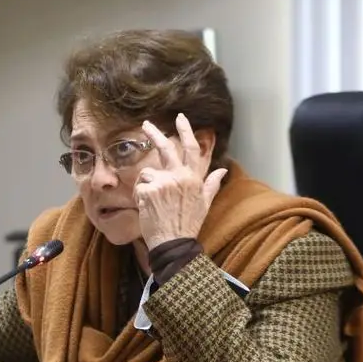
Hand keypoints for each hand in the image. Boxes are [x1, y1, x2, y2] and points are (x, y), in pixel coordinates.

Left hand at [134, 113, 227, 248]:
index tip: (180, 118)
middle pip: (166, 149)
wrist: (174, 243)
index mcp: (194, 178)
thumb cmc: (188, 225)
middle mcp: (179, 177)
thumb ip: (212, 184)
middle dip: (155, 133)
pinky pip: (139, 188)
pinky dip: (140, 197)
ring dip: (146, 185)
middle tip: (147, 124)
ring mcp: (163, 182)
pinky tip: (147, 209)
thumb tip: (223, 171)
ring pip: (147, 173)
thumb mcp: (205, 204)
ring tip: (152, 203)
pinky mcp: (149, 191)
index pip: (192, 149)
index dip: (186, 131)